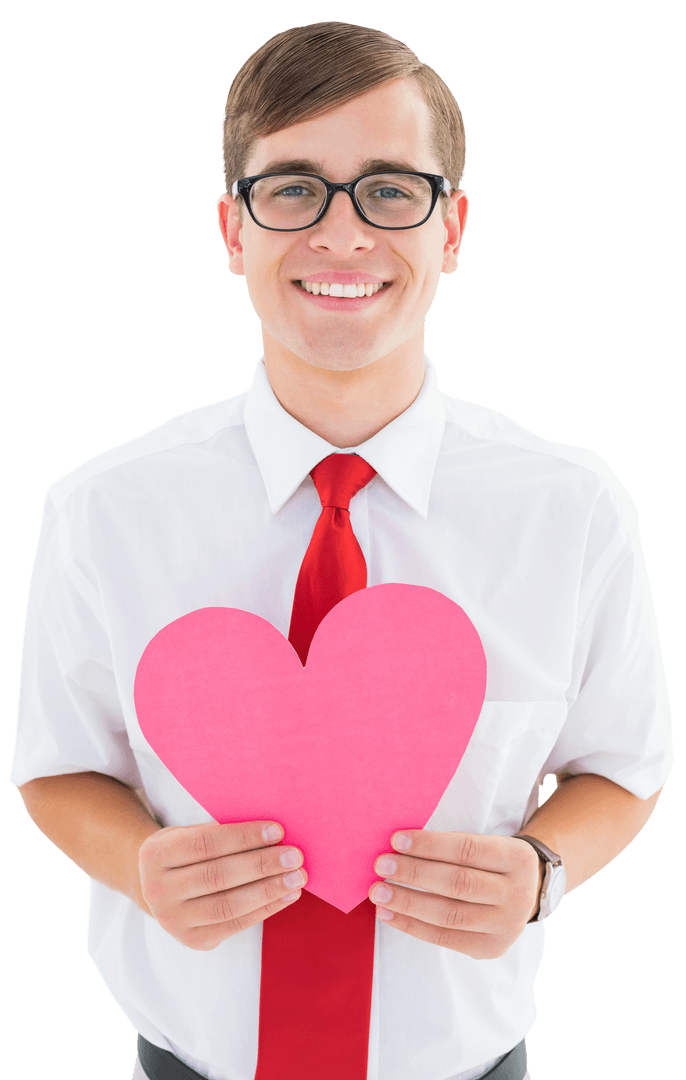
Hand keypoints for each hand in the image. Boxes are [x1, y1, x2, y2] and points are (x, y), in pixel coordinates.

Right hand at [138, 820, 307, 950]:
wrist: (159, 887)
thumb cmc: (186, 852)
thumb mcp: (190, 833)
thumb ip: (221, 832)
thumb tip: (272, 834)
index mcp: (156, 854)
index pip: (205, 844)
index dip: (243, 837)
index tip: (277, 831)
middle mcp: (158, 890)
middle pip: (218, 876)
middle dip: (261, 865)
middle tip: (294, 856)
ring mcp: (173, 921)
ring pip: (228, 906)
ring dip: (268, 890)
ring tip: (297, 877)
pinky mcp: (193, 940)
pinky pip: (235, 925)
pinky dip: (265, 909)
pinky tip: (287, 895)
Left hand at [368, 831, 543, 958]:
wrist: (528, 893)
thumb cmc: (492, 861)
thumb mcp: (488, 843)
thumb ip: (453, 846)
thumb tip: (399, 846)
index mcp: (516, 858)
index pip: (467, 849)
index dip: (430, 845)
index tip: (396, 840)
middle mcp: (517, 893)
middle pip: (458, 883)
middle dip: (414, 873)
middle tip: (381, 865)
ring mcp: (507, 925)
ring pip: (450, 914)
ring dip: (408, 902)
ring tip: (379, 892)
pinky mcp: (492, 948)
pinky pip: (445, 939)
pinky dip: (412, 926)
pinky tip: (389, 914)